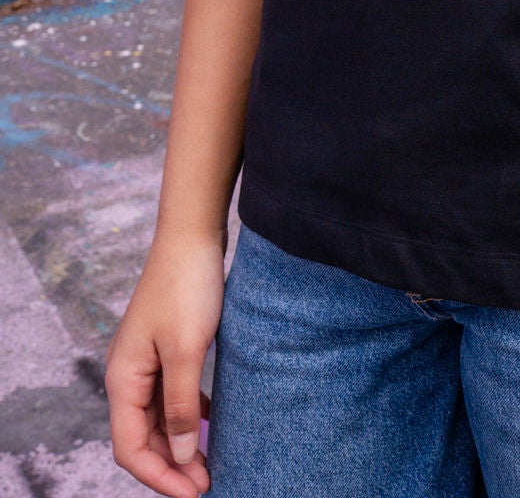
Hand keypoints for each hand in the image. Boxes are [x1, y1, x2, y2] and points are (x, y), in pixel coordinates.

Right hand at [105, 230, 225, 494]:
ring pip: (156, 419)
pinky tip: (207, 423)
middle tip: (208, 482)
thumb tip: (177, 456)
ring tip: (208, 462)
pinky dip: (185, 416)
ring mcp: (145, 361)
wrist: (192, 235)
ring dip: (178, 444)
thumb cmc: (187, 287)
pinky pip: (169, 396)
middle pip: (142, 438)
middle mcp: (127, 374)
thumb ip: (180, 406)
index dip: (159, 476)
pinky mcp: (165, 348)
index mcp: (123, 378)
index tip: (194, 491)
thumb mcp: (187, 351)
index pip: (130, 447)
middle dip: (171, 466)